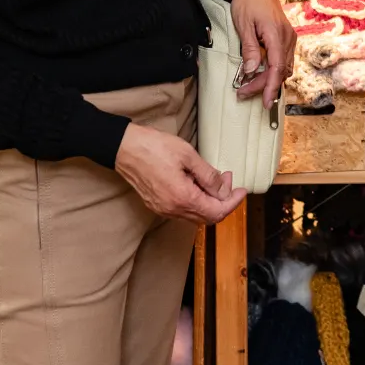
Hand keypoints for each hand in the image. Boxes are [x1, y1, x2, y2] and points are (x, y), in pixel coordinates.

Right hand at [115, 122, 246, 223]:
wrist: (123, 147)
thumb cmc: (154, 147)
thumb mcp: (188, 156)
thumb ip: (208, 176)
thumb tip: (223, 190)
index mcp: (182, 198)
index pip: (217, 211)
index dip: (233, 202)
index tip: (242, 190)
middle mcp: (172, 209)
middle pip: (208, 217)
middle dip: (223, 200)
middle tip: (228, 180)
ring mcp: (162, 209)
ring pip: (196, 215)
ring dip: (210, 200)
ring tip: (216, 178)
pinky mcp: (156, 204)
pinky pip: (183, 210)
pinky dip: (197, 200)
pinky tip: (199, 182)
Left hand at [231, 0, 292, 105]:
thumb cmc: (247, 3)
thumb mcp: (243, 25)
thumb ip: (249, 49)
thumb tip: (250, 70)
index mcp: (276, 34)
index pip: (277, 67)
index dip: (271, 86)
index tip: (266, 102)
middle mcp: (287, 38)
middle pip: (280, 70)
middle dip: (264, 85)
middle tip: (242, 93)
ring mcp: (289, 38)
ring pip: (284, 67)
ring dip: (268, 79)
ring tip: (248, 86)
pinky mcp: (286, 38)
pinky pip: (284, 60)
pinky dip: (273, 70)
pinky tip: (259, 74)